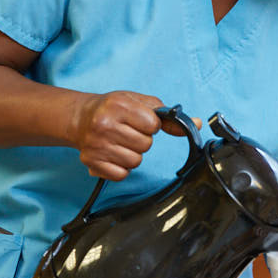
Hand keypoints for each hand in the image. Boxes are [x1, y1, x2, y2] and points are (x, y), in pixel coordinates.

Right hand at [71, 91, 199, 180]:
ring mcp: (96, 145)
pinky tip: (113, 154)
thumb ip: (167, 115)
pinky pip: (121, 174)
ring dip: (133, 154)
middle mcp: (104, 124)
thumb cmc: (114, 109)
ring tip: (121, 143)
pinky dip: (121, 167)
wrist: (81, 118)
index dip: (151, 125)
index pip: (153, 125)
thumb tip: (196, 124)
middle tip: (129, 132)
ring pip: (135, 161)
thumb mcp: (139, 103)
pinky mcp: (91, 162)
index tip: (140, 121)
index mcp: (118, 105)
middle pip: (145, 145)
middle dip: (142, 140)